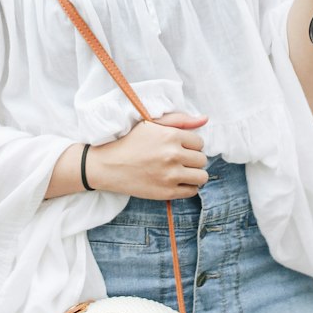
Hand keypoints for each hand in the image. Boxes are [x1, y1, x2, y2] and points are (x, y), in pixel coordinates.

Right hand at [87, 111, 208, 198]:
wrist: (108, 165)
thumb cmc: (130, 142)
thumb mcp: (152, 123)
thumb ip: (179, 120)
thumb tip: (205, 119)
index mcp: (171, 135)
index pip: (199, 143)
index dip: (190, 145)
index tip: (179, 148)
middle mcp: (173, 155)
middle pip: (202, 160)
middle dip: (193, 160)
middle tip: (179, 160)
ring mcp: (171, 175)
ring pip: (201, 177)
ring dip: (194, 174)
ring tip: (182, 172)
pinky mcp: (167, 192)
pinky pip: (192, 191)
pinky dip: (187, 187)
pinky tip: (176, 181)